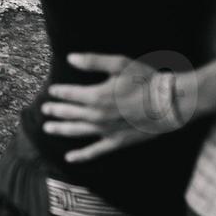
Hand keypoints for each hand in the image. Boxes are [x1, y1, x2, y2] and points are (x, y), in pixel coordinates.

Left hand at [40, 53, 185, 162]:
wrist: (170, 103)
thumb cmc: (146, 80)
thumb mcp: (120, 64)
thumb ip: (93, 61)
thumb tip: (70, 58)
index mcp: (96, 95)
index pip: (70, 94)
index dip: (59, 92)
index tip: (52, 90)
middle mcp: (97, 115)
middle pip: (70, 113)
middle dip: (56, 110)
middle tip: (44, 109)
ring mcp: (106, 131)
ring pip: (76, 131)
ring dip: (60, 129)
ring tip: (47, 128)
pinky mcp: (117, 142)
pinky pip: (95, 151)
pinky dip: (81, 155)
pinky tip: (69, 158)